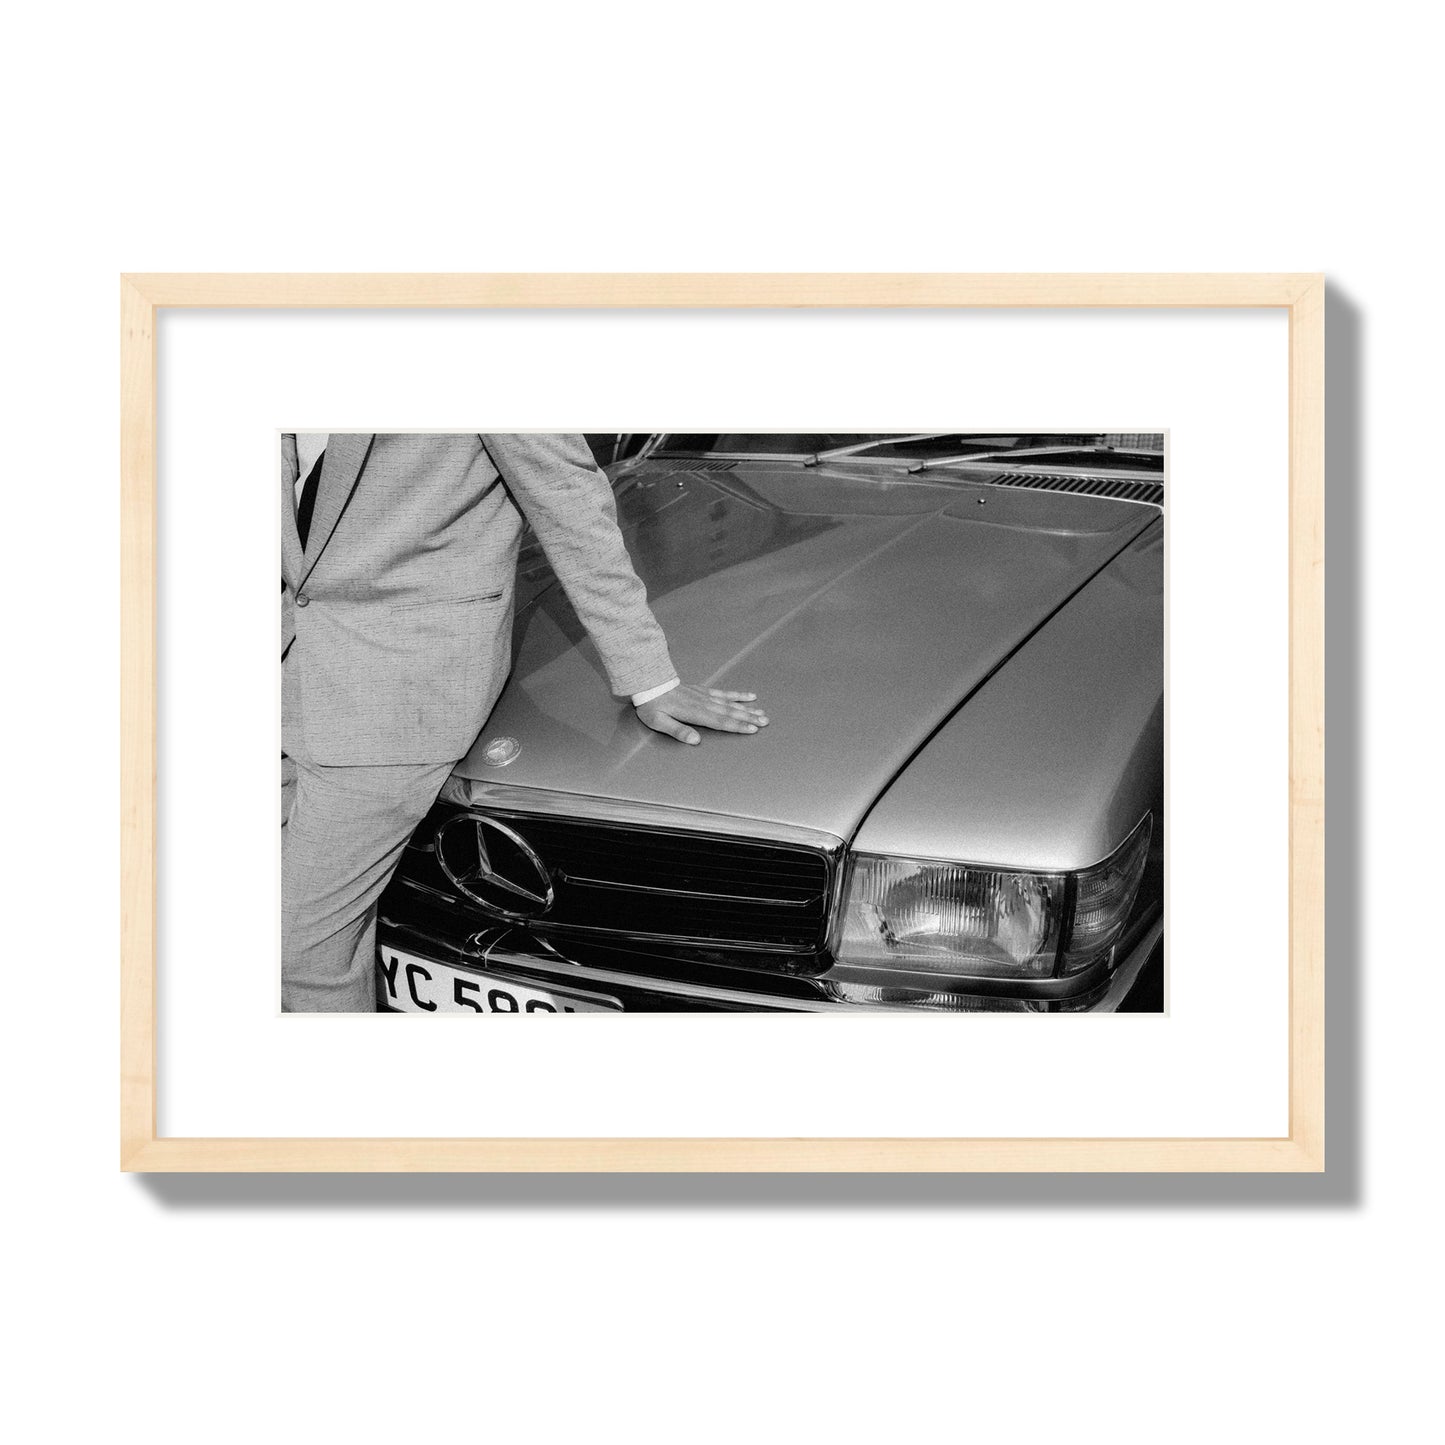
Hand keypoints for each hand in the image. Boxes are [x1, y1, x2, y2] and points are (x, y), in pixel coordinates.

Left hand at [634, 685, 768, 744]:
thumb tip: (696, 740)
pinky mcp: (703, 691)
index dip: (737, 726)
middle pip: (730, 712)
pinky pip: (723, 693)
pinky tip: (749, 696)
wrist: (649, 682)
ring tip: (762, 713)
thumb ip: (678, 731)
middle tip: (765, 722)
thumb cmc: (652, 706)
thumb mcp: (659, 722)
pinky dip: (737, 695)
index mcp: (694, 713)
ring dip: (747, 709)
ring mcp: (705, 696)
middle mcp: (703, 704)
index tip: (752, 729)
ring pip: (730, 703)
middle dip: (749, 718)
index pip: (720, 722)